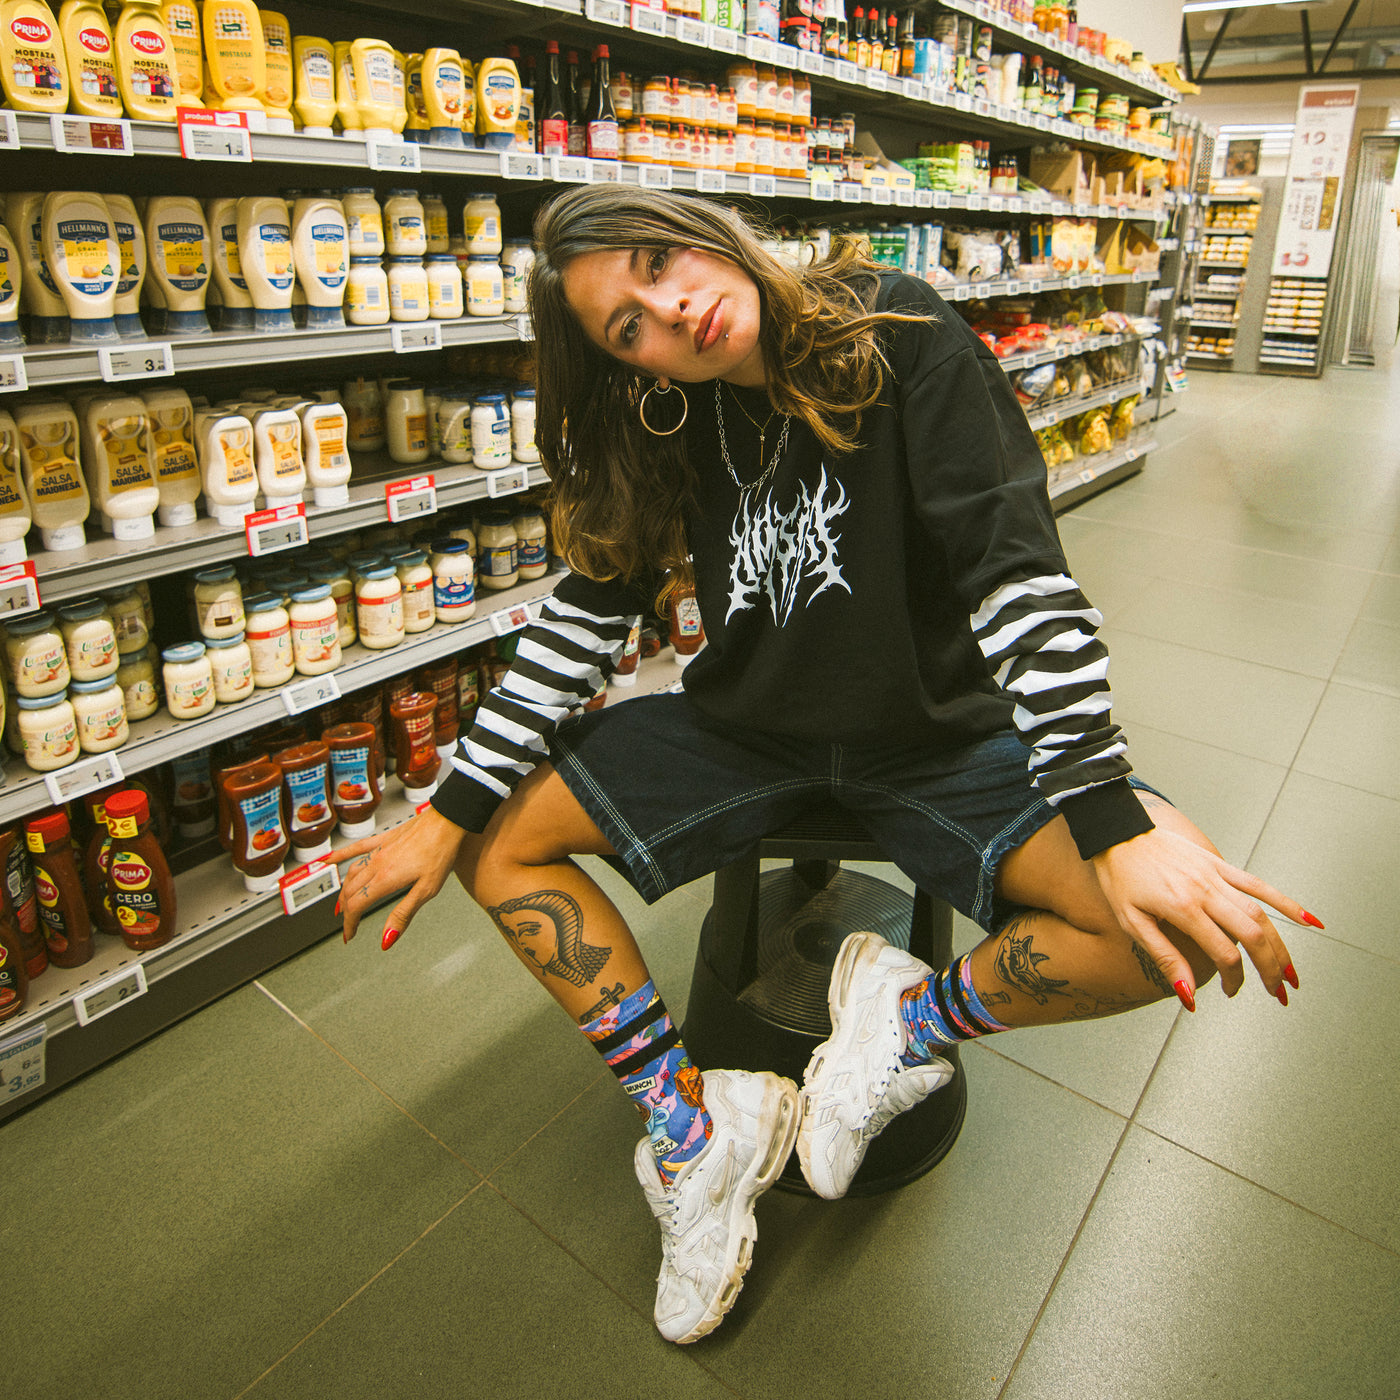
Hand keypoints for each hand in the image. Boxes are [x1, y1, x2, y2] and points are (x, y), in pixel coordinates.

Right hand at [325, 807, 467, 949]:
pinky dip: (340, 856)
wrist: (447, 821)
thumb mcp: (426, 891)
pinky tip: (329, 860)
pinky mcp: (384, 839)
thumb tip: (387, 939)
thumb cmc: (441, 852)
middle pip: (350, 892)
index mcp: (385, 879)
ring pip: (351, 874)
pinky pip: (356, 848)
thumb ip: (403, 915)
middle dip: (346, 911)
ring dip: (343, 891)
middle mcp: (376, 864)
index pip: (356, 906)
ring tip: (342, 904)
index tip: (349, 935)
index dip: (350, 924)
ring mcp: (378, 850)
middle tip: (348, 924)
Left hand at [1091, 828, 1314, 1006]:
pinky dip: (1286, 902)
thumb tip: (1188, 994)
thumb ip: (1165, 957)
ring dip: (1281, 945)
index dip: (1233, 978)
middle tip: (1277, 992)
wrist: (1117, 833)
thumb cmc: (1120, 877)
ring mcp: (1215, 875)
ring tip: (1292, 972)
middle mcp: (1204, 890)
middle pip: (1252, 935)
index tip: (1230, 991)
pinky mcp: (1219, 864)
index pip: (1223, 952)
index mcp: (1182, 907)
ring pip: (1261, 913)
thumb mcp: (1131, 922)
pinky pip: (1258, 884)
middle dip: (1270, 968)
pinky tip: (1308, 920)